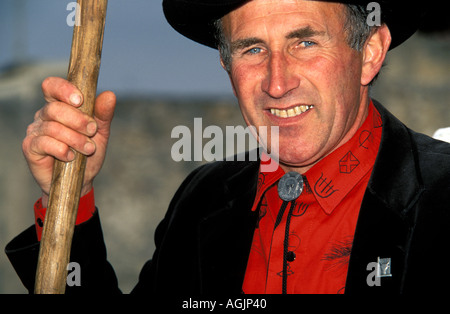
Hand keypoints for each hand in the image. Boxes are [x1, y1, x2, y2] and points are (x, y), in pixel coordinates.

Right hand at [22, 77, 115, 206]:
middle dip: (78, 120)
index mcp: (59, 106)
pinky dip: (62, 150)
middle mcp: (44, 116)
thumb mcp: (101, 133)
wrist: (81, 180)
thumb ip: (103, 114)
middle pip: (55, 108)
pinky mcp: (30, 147)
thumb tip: (110, 95)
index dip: (64, 89)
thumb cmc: (89, 154)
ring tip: (88, 149)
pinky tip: (70, 157)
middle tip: (92, 131)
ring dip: (75, 139)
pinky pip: (45, 143)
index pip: (52, 86)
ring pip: (53, 127)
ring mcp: (35, 131)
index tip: (80, 100)